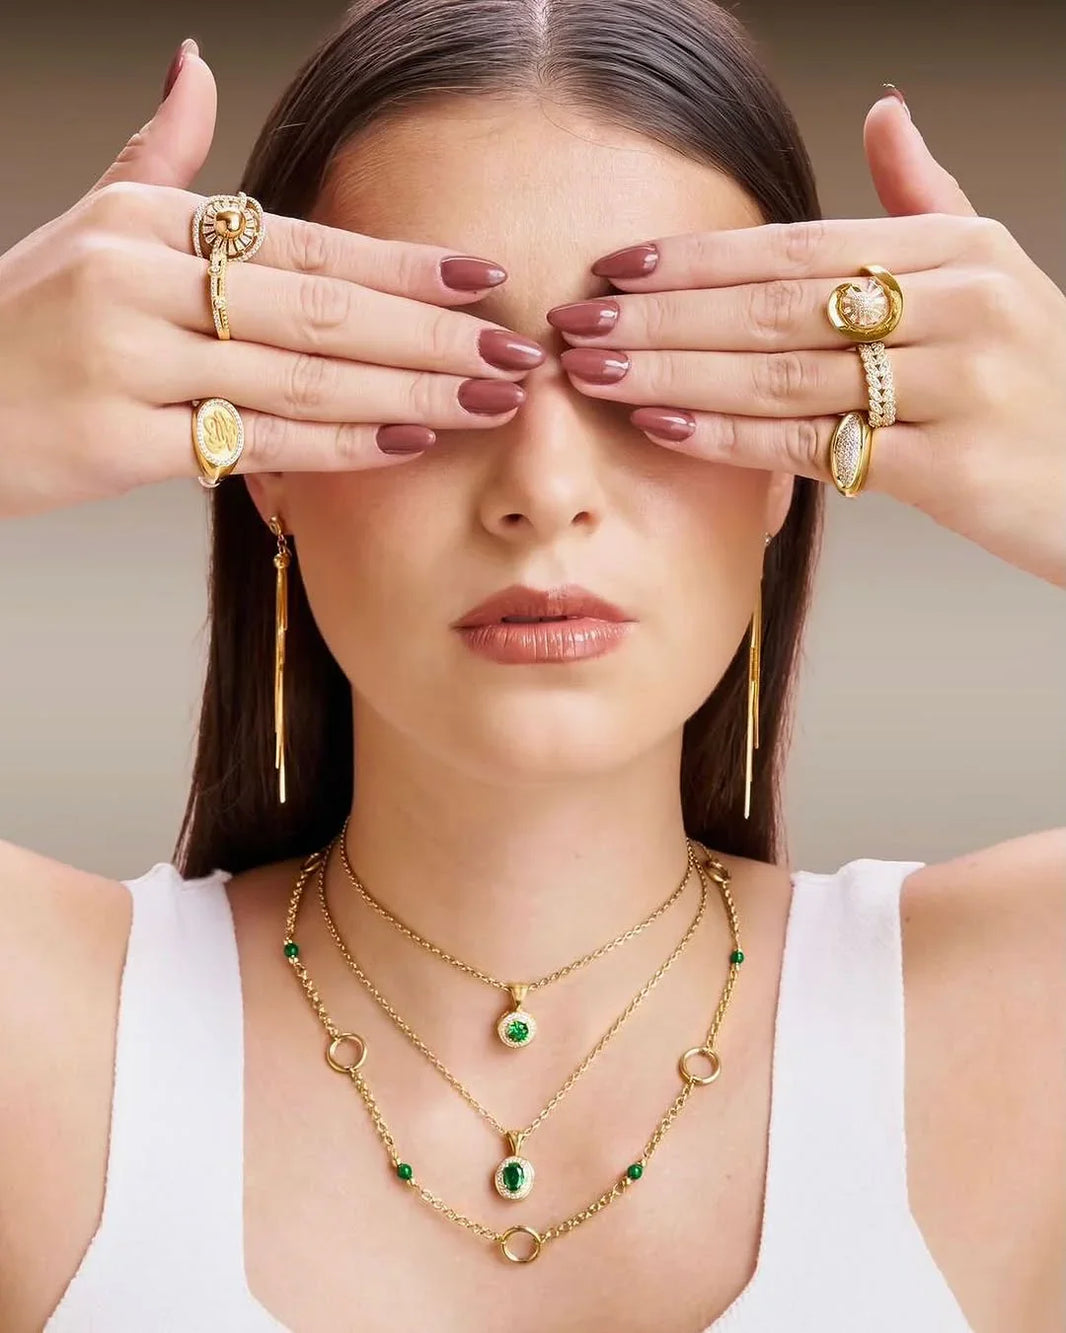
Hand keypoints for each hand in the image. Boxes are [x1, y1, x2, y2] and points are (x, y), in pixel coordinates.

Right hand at [0, 41, 543, 519]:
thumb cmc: (28, 317)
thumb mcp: (92, 219)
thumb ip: (162, 154)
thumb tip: (197, 64)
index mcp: (149, 223)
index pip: (306, 241)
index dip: (405, 263)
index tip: (486, 279)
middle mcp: (141, 280)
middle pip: (322, 309)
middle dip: (433, 335)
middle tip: (518, 353)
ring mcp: (130, 360)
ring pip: (303, 378)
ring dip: (408, 392)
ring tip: (487, 400)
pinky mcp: (122, 441)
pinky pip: (255, 443)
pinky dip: (338, 448)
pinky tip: (405, 442)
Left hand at [548, 92, 1065, 586]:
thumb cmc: (1037, 373)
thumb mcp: (994, 267)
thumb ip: (922, 197)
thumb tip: (882, 111)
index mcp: (953, 249)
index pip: (797, 247)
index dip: (698, 258)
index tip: (616, 268)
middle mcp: (956, 303)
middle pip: (774, 306)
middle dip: (663, 317)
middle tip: (579, 324)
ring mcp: (955, 383)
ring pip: (782, 374)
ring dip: (676, 376)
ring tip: (598, 375)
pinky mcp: (946, 464)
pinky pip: (816, 446)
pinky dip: (733, 439)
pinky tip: (667, 430)